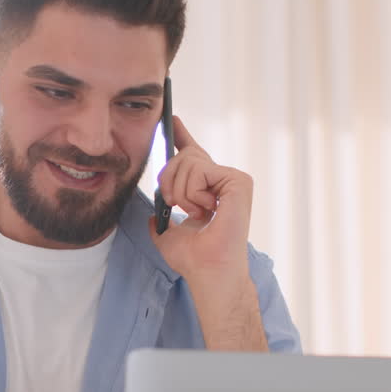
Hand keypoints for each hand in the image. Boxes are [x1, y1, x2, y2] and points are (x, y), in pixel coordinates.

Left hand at [149, 115, 252, 281]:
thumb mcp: (166, 235)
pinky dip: (193, 193)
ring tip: (196, 213)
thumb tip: (152, 216)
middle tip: (173, 203)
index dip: (182, 137)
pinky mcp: (239, 181)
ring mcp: (233, 180)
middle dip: (168, 179)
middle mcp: (222, 181)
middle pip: (184, 156)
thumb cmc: (192, 258)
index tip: (172, 120)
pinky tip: (207, 210)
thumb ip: (159, 221)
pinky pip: (201, 171)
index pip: (193, 156)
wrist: (207, 271)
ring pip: (189, 162)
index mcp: (207, 190)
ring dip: (181, 192)